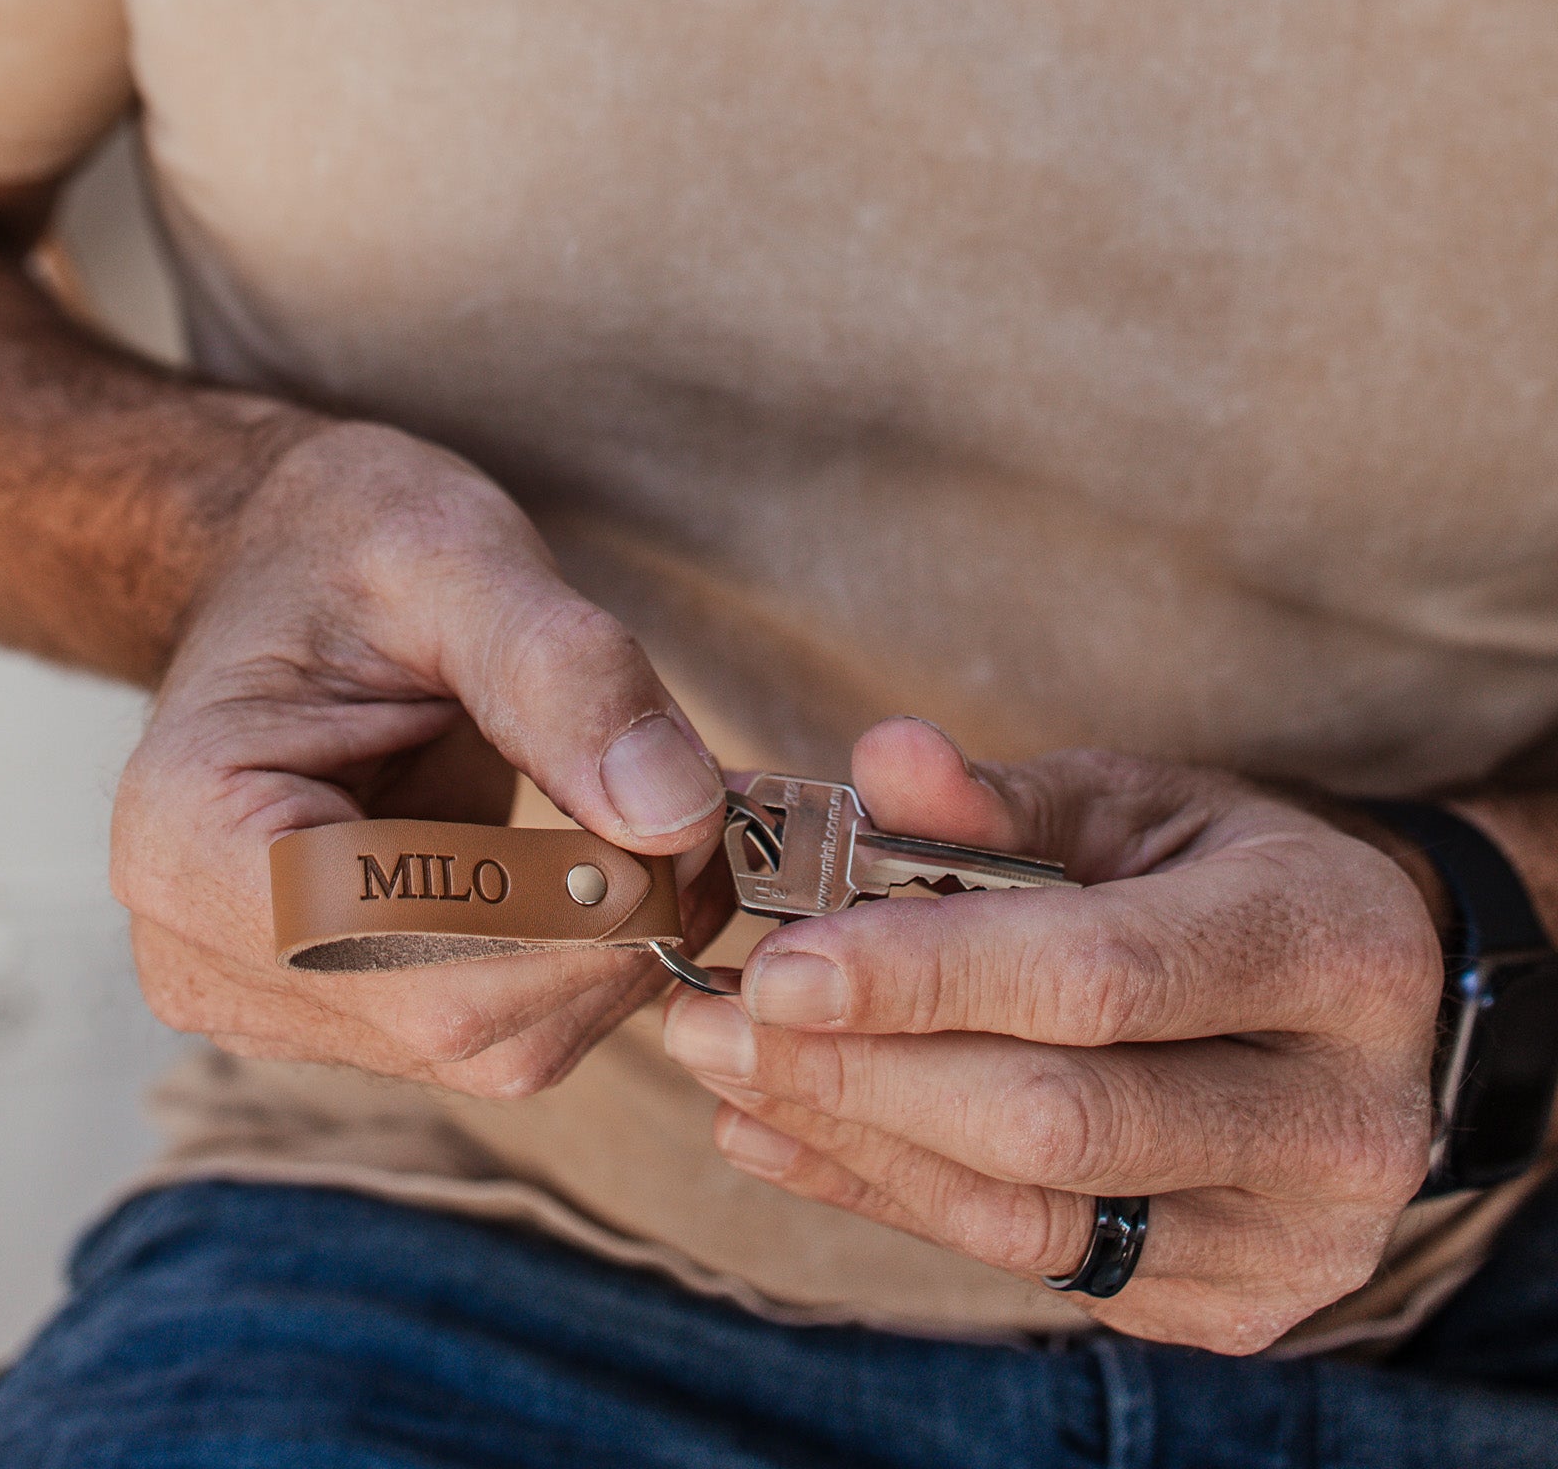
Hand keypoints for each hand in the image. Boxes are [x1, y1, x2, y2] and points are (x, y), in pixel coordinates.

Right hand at [113, 421, 730, 1095]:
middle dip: (621, 932)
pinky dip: (591, 961)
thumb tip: (677, 818)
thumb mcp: (455, 558)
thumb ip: (565, 678)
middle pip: (465, 1023)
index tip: (690, 818)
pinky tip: (620, 864)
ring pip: (501, 1047)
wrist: (291, 568)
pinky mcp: (343, 1007)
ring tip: (666, 825)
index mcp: (192, 837)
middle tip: (707, 817)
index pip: (414, 951)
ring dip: (620, 950)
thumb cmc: (346, 547)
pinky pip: (502, 1030)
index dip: (582, 911)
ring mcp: (273, 998)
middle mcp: (204, 952)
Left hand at [663, 718, 1444, 1352]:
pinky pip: (1025, 1262)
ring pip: (1027, 1216)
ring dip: (850, 1140)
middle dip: (857, 1074)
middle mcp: (1341, 1115)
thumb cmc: (1223, 872)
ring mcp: (1293, 1235)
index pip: (1100, 977)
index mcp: (1330, 945)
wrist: (1351, 999)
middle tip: (710, 1024)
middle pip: (1054, 1120)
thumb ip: (1003, 800)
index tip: (777, 966)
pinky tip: (789, 1134)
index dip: (925, 976)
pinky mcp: (1229, 1301)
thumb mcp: (1132, 804)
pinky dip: (890, 1194)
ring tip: (725, 1072)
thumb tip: (878, 760)